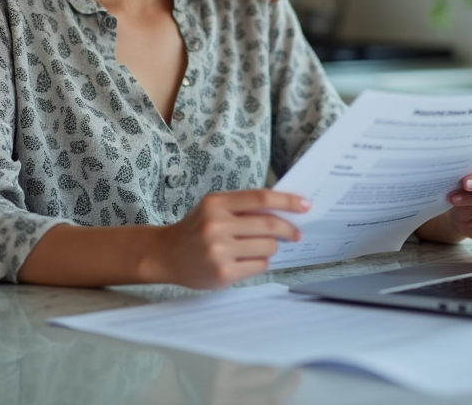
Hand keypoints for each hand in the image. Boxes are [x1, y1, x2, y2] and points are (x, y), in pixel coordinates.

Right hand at [152, 189, 310, 288]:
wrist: (166, 255)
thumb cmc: (197, 228)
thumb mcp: (214, 208)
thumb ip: (244, 206)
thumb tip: (285, 210)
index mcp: (217, 204)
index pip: (261, 198)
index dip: (287, 201)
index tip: (305, 205)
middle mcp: (217, 226)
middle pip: (269, 225)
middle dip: (289, 229)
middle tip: (296, 233)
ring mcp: (219, 251)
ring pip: (267, 247)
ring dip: (272, 247)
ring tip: (260, 247)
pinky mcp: (223, 273)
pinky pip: (259, 266)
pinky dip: (261, 262)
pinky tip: (248, 260)